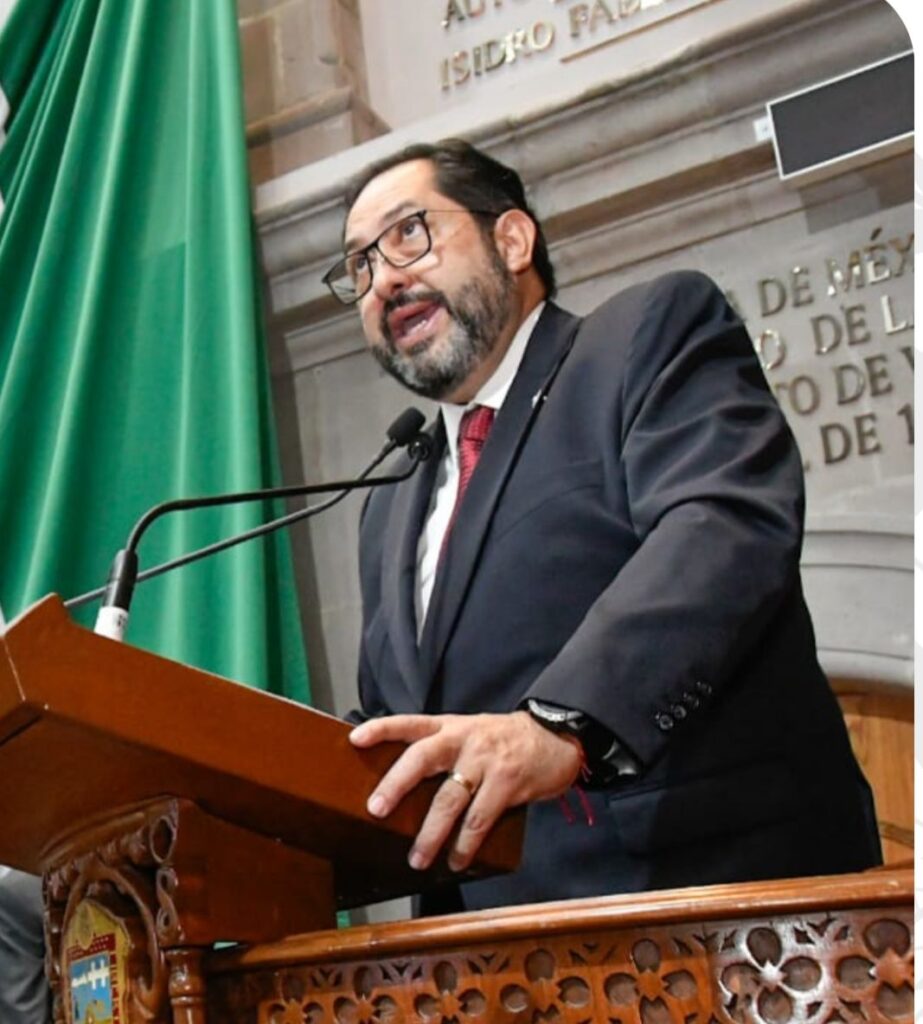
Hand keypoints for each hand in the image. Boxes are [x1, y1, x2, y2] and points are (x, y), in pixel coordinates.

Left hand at [349, 711, 582, 872]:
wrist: (555, 736)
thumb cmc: (504, 741)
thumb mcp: (470, 732)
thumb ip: (442, 751)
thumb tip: (404, 787)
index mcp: (450, 726)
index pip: (409, 722)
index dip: (381, 729)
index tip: (355, 739)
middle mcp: (463, 739)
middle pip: (423, 757)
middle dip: (397, 783)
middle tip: (376, 809)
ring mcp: (485, 761)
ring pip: (450, 798)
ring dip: (431, 833)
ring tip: (417, 858)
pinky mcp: (507, 783)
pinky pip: (480, 819)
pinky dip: (465, 844)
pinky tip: (457, 860)